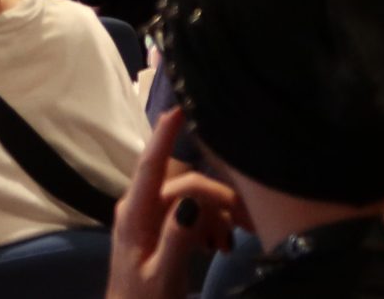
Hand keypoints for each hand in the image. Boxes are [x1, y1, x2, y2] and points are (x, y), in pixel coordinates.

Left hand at [107, 108, 234, 298]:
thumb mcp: (163, 275)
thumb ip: (177, 239)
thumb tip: (192, 203)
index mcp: (134, 214)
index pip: (150, 165)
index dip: (164, 135)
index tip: (179, 108)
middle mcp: (139, 206)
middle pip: (184, 184)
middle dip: (217, 197)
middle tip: (248, 223)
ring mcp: (148, 215)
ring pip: (190, 198)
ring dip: (216, 214)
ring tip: (233, 241)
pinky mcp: (158, 226)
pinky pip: (189, 212)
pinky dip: (209, 223)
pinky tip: (221, 244)